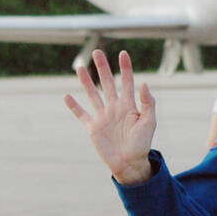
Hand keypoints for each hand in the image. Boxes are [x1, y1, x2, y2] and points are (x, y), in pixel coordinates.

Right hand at [64, 50, 155, 184]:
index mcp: (129, 106)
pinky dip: (74, 106)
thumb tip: (144, 84)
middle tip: (97, 51)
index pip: (126, 82)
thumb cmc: (142, 144)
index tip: (123, 53)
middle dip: (103, 68)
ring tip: (80, 67)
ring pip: (93, 95)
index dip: (125, 68)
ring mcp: (103, 117)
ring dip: (86, 82)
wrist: (130, 164)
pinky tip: (67, 96)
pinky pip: (81, 115)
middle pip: (107, 83)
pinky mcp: (93, 128)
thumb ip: (148, 103)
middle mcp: (115, 108)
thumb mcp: (149, 123)